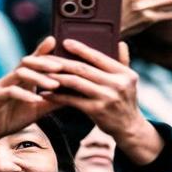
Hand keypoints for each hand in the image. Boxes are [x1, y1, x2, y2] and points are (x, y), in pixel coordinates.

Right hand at [0, 36, 62, 141]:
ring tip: (55, 85)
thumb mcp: (38, 108)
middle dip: (44, 63)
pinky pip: (10, 92)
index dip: (42, 51)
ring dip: (38, 78)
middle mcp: (10, 78)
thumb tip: (74, 95)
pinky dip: (24, 95)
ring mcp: (1, 86)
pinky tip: (37, 99)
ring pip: (19, 74)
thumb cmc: (14, 117)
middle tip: (61, 67)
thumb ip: (53, 100)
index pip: (32, 61)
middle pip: (26, 63)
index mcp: (21, 79)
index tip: (55, 42)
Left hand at [28, 40, 156, 153]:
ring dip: (56, 77)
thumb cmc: (124, 101)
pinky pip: (72, 100)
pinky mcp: (97, 111)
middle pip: (83, 69)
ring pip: (76, 82)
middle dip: (62, 62)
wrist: (129, 128)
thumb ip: (124, 61)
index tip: (65, 42)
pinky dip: (57, 96)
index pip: (99, 57)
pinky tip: (46, 94)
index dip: (81, 49)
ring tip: (43, 74)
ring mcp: (107, 98)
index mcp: (125, 74)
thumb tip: (120, 42)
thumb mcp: (129, 81)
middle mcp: (117, 84)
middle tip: (46, 58)